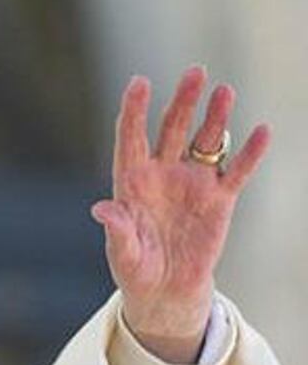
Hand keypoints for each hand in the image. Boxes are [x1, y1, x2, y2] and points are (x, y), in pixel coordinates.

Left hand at [90, 66, 269, 363]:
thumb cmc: (136, 269)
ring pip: (205, 142)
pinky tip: (262, 132)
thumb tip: (102, 209)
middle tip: (195, 73)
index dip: (134, 110)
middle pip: (172, 129)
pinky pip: (237, 172)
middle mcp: (162, 174)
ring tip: (225, 91)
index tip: (140, 82)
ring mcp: (192, 183)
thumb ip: (117, 229)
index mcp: (131, 181)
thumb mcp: (122, 253)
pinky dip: (250, 153)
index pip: (131, 137)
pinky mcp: (219, 200)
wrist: (165, 291)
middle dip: (183, 101)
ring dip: (215, 118)